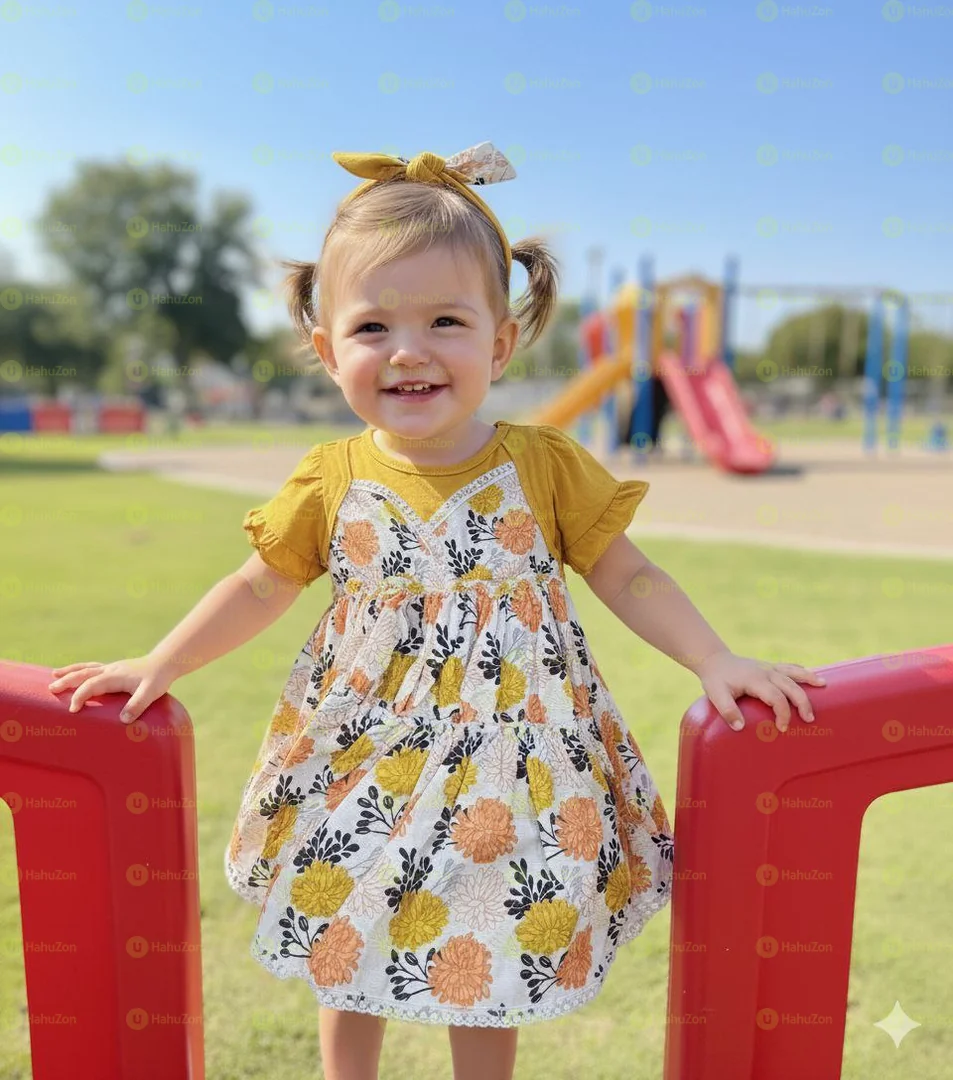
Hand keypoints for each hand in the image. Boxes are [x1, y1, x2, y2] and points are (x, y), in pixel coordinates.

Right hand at [47, 656, 174, 724]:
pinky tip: (77, 672)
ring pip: (86, 668)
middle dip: (67, 681)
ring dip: (70, 672)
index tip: (73, 710)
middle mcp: (110, 670)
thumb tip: (123, 720)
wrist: (165, 663)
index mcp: (114, 676)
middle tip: (51, 689)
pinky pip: (93, 667)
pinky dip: (81, 669)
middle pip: (83, 674)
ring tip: (53, 674)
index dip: (80, 696)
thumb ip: (137, 705)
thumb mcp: (150, 693)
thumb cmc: (158, 678)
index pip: (91, 685)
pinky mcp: (115, 669)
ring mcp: (112, 668)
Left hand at [695, 649, 826, 732]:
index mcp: (755, 680)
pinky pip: (789, 667)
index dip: (782, 713)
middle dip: (802, 702)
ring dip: (809, 679)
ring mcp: (769, 667)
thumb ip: (727, 710)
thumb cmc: (715, 679)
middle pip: (790, 686)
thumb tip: (740, 728)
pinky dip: (802, 671)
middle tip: (809, 719)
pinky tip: (813, 677)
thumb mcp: (716, 695)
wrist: (714, 660)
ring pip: (793, 672)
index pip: (776, 697)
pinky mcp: (769, 667)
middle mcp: (766, 672)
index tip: (783, 728)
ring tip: (824, 685)